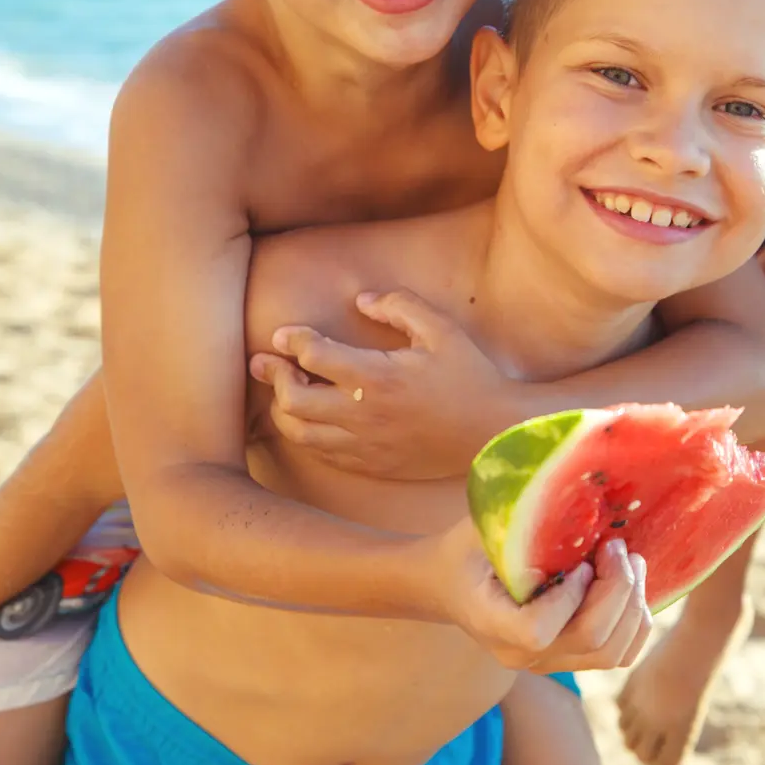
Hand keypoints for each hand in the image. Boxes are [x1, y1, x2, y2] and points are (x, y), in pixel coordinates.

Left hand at [249, 289, 514, 479]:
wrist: (493, 432)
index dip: (292, 341)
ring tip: (288, 392)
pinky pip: (322, 453)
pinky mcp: (371, 464)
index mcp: (376, 377)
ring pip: (299, 433)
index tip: (284, 334)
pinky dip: (307, 434)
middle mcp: (362, 415)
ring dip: (285, 410)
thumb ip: (400, 306)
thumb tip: (361, 300)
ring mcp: (364, 445)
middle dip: (276, 377)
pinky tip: (313, 420)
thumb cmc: (470, 377)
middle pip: (293, 400)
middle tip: (270, 363)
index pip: (314, 356)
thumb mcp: (442, 330)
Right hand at [425, 523, 653, 672]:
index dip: (569, 597)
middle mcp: (521, 655)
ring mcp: (546, 663)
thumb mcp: (481, 529)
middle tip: (619, 548)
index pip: (539, 631)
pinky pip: (617, 656)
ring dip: (633, 605)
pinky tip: (630, 588)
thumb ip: (520, 519)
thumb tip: (572, 487)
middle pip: (591, 640)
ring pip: (611, 654)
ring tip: (632, 563)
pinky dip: (635, 624)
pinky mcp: (567, 660)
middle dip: (618, 589)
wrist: (447, 584)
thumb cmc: (465, 549)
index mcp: (492, 623)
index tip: (579, 560)